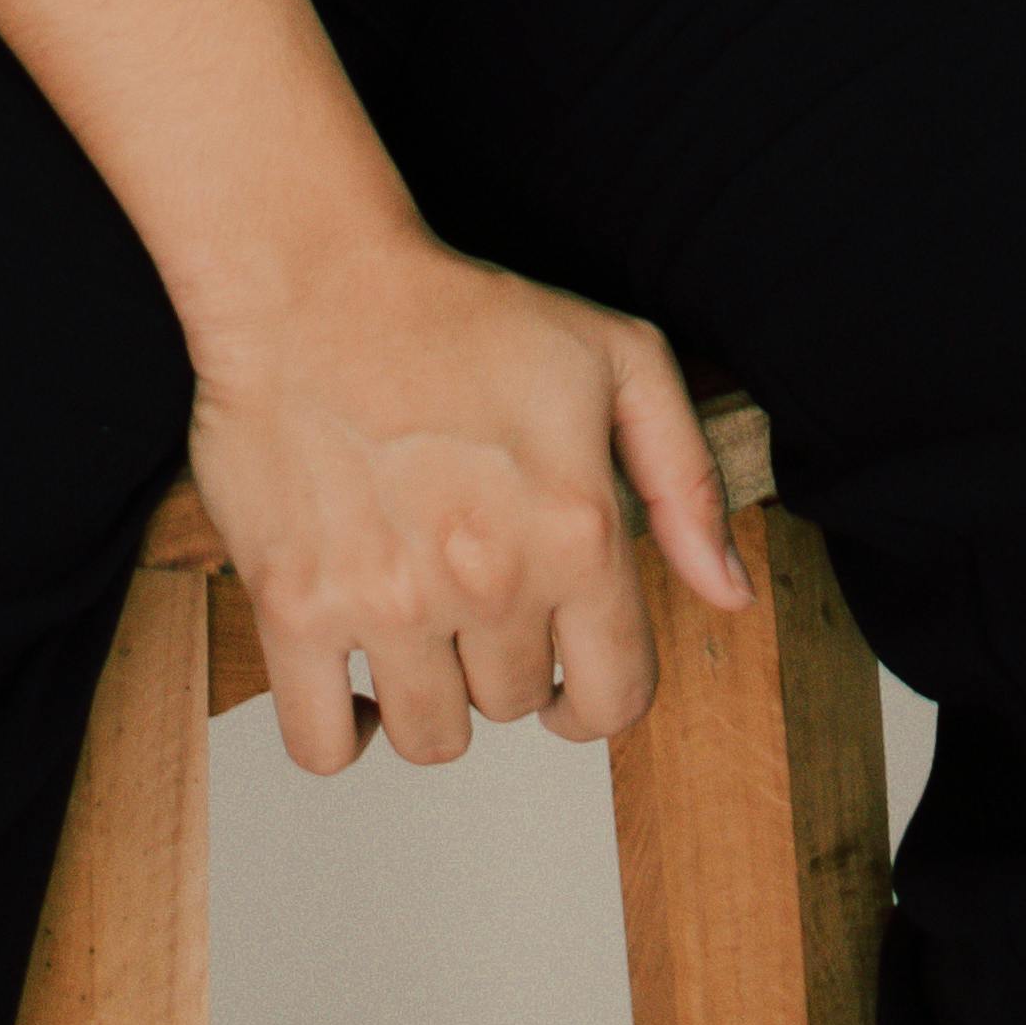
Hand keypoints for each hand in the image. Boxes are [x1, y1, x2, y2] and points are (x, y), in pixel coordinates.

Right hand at [178, 227, 753, 776]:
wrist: (315, 281)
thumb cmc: (460, 315)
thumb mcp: (616, 358)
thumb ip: (687, 479)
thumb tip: (731, 594)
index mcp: (576, 531)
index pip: (617, 694)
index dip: (600, 698)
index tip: (572, 682)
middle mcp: (488, 580)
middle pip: (517, 705)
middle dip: (508, 664)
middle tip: (478, 599)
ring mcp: (387, 601)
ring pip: (433, 737)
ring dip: (434, 699)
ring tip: (423, 637)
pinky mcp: (294, 607)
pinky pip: (324, 743)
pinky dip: (347, 733)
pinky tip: (357, 684)